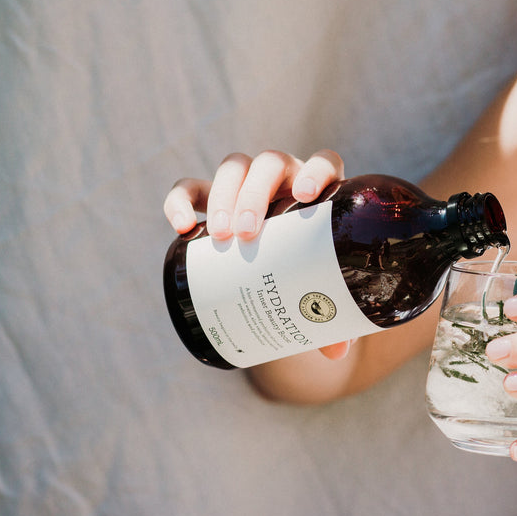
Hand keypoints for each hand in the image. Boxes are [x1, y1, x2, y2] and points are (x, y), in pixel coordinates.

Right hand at [162, 149, 350, 359]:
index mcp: (322, 190)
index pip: (323, 163)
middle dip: (256, 192)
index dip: (316, 171)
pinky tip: (181, 226)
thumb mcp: (325, 289)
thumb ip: (335, 315)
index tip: (305, 194)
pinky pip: (190, 188)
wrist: (282, 269)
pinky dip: (180, 200)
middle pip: (270, 164)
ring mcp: (247, 184)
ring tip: (221, 235)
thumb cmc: (312, 273)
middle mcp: (285, 178)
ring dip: (224, 194)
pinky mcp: (211, 197)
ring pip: (233, 168)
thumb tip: (335, 352)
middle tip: (247, 232)